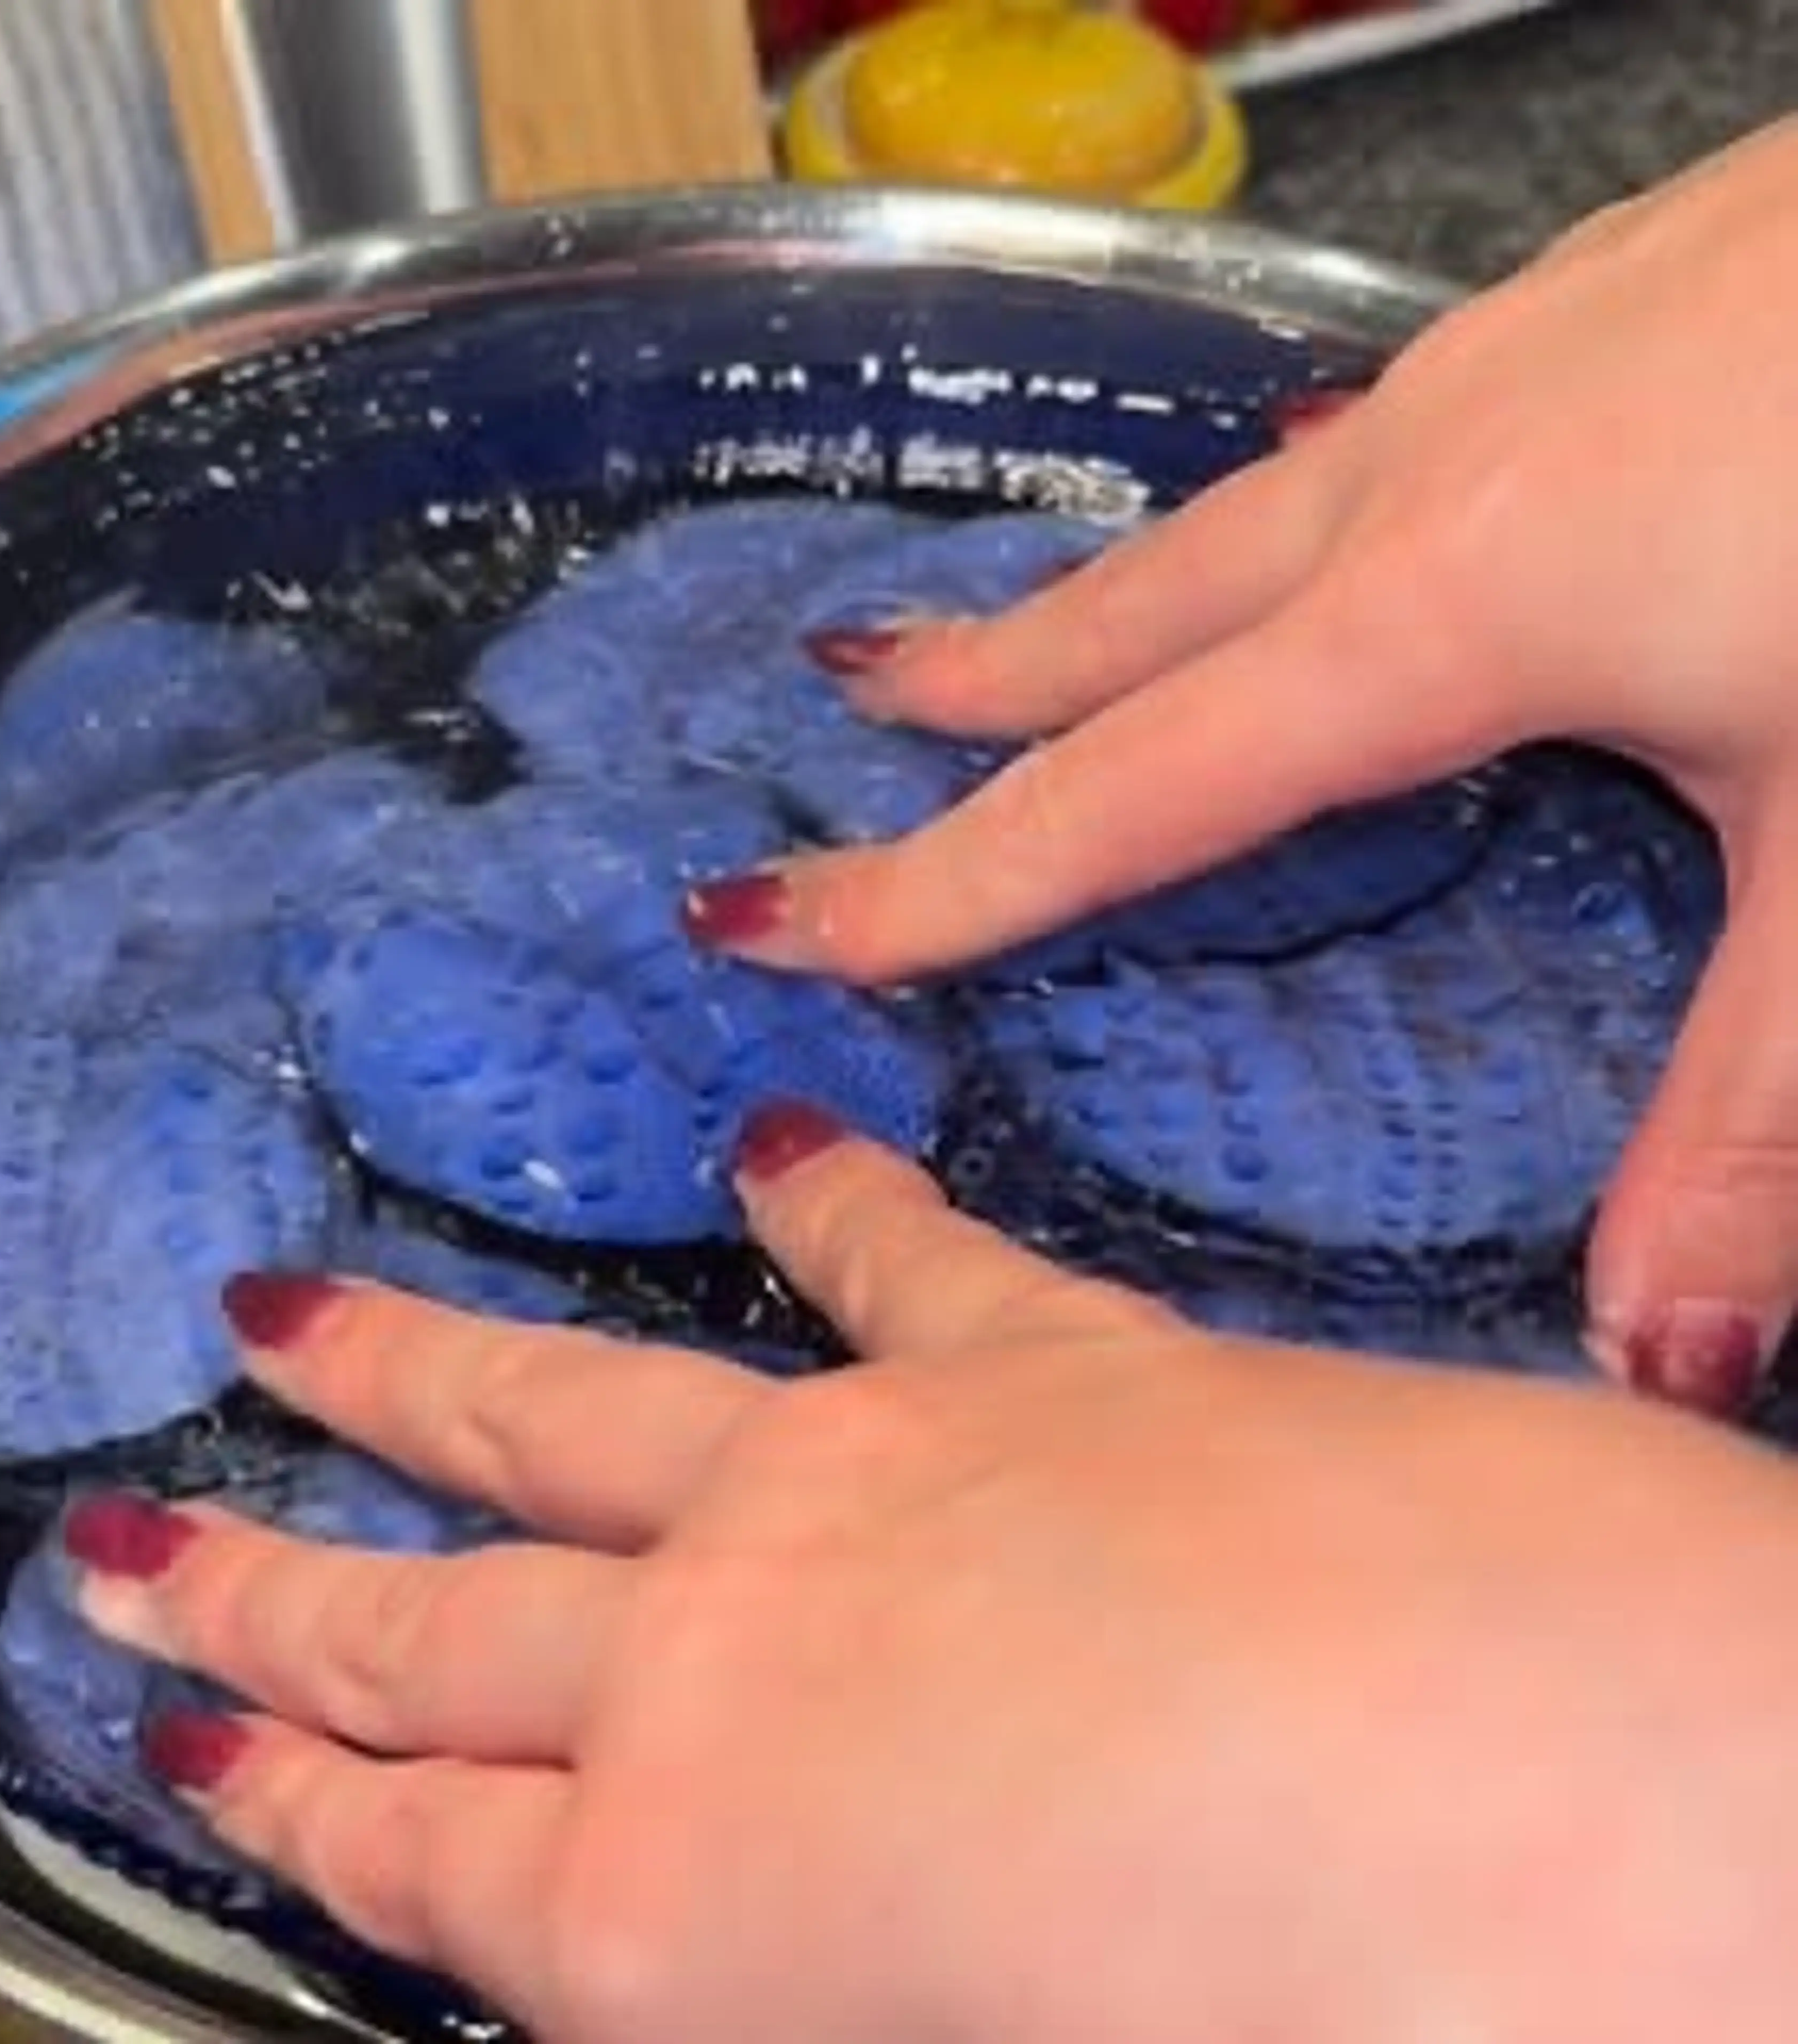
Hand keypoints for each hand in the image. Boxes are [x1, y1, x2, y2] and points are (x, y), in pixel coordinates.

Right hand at [74, 1108, 1797, 2042]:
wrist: (1560, 1785)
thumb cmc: (1317, 2012)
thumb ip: (806, 1999)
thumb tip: (758, 1952)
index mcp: (686, 1904)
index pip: (409, 1853)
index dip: (275, 1799)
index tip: (166, 1743)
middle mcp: (720, 1668)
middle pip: (424, 1631)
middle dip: (258, 1597)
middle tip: (124, 1541)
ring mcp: (863, 1487)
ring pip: (571, 1419)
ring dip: (420, 1377)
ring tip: (287, 1316)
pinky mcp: (1039, 1368)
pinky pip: (891, 1272)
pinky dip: (826, 1211)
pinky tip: (768, 1141)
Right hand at [683, 119, 1797, 1406]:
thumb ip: (1754, 1107)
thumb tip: (1657, 1362)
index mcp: (1450, 605)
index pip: (1130, 786)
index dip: (942, 876)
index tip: (779, 915)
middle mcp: (1431, 467)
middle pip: (1136, 609)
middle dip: (976, 679)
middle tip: (849, 710)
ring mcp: (1507, 360)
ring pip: (1233, 511)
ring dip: (1109, 590)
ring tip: (1021, 636)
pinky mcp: (1601, 304)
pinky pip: (1370, 427)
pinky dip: (1279, 508)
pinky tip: (1325, 499)